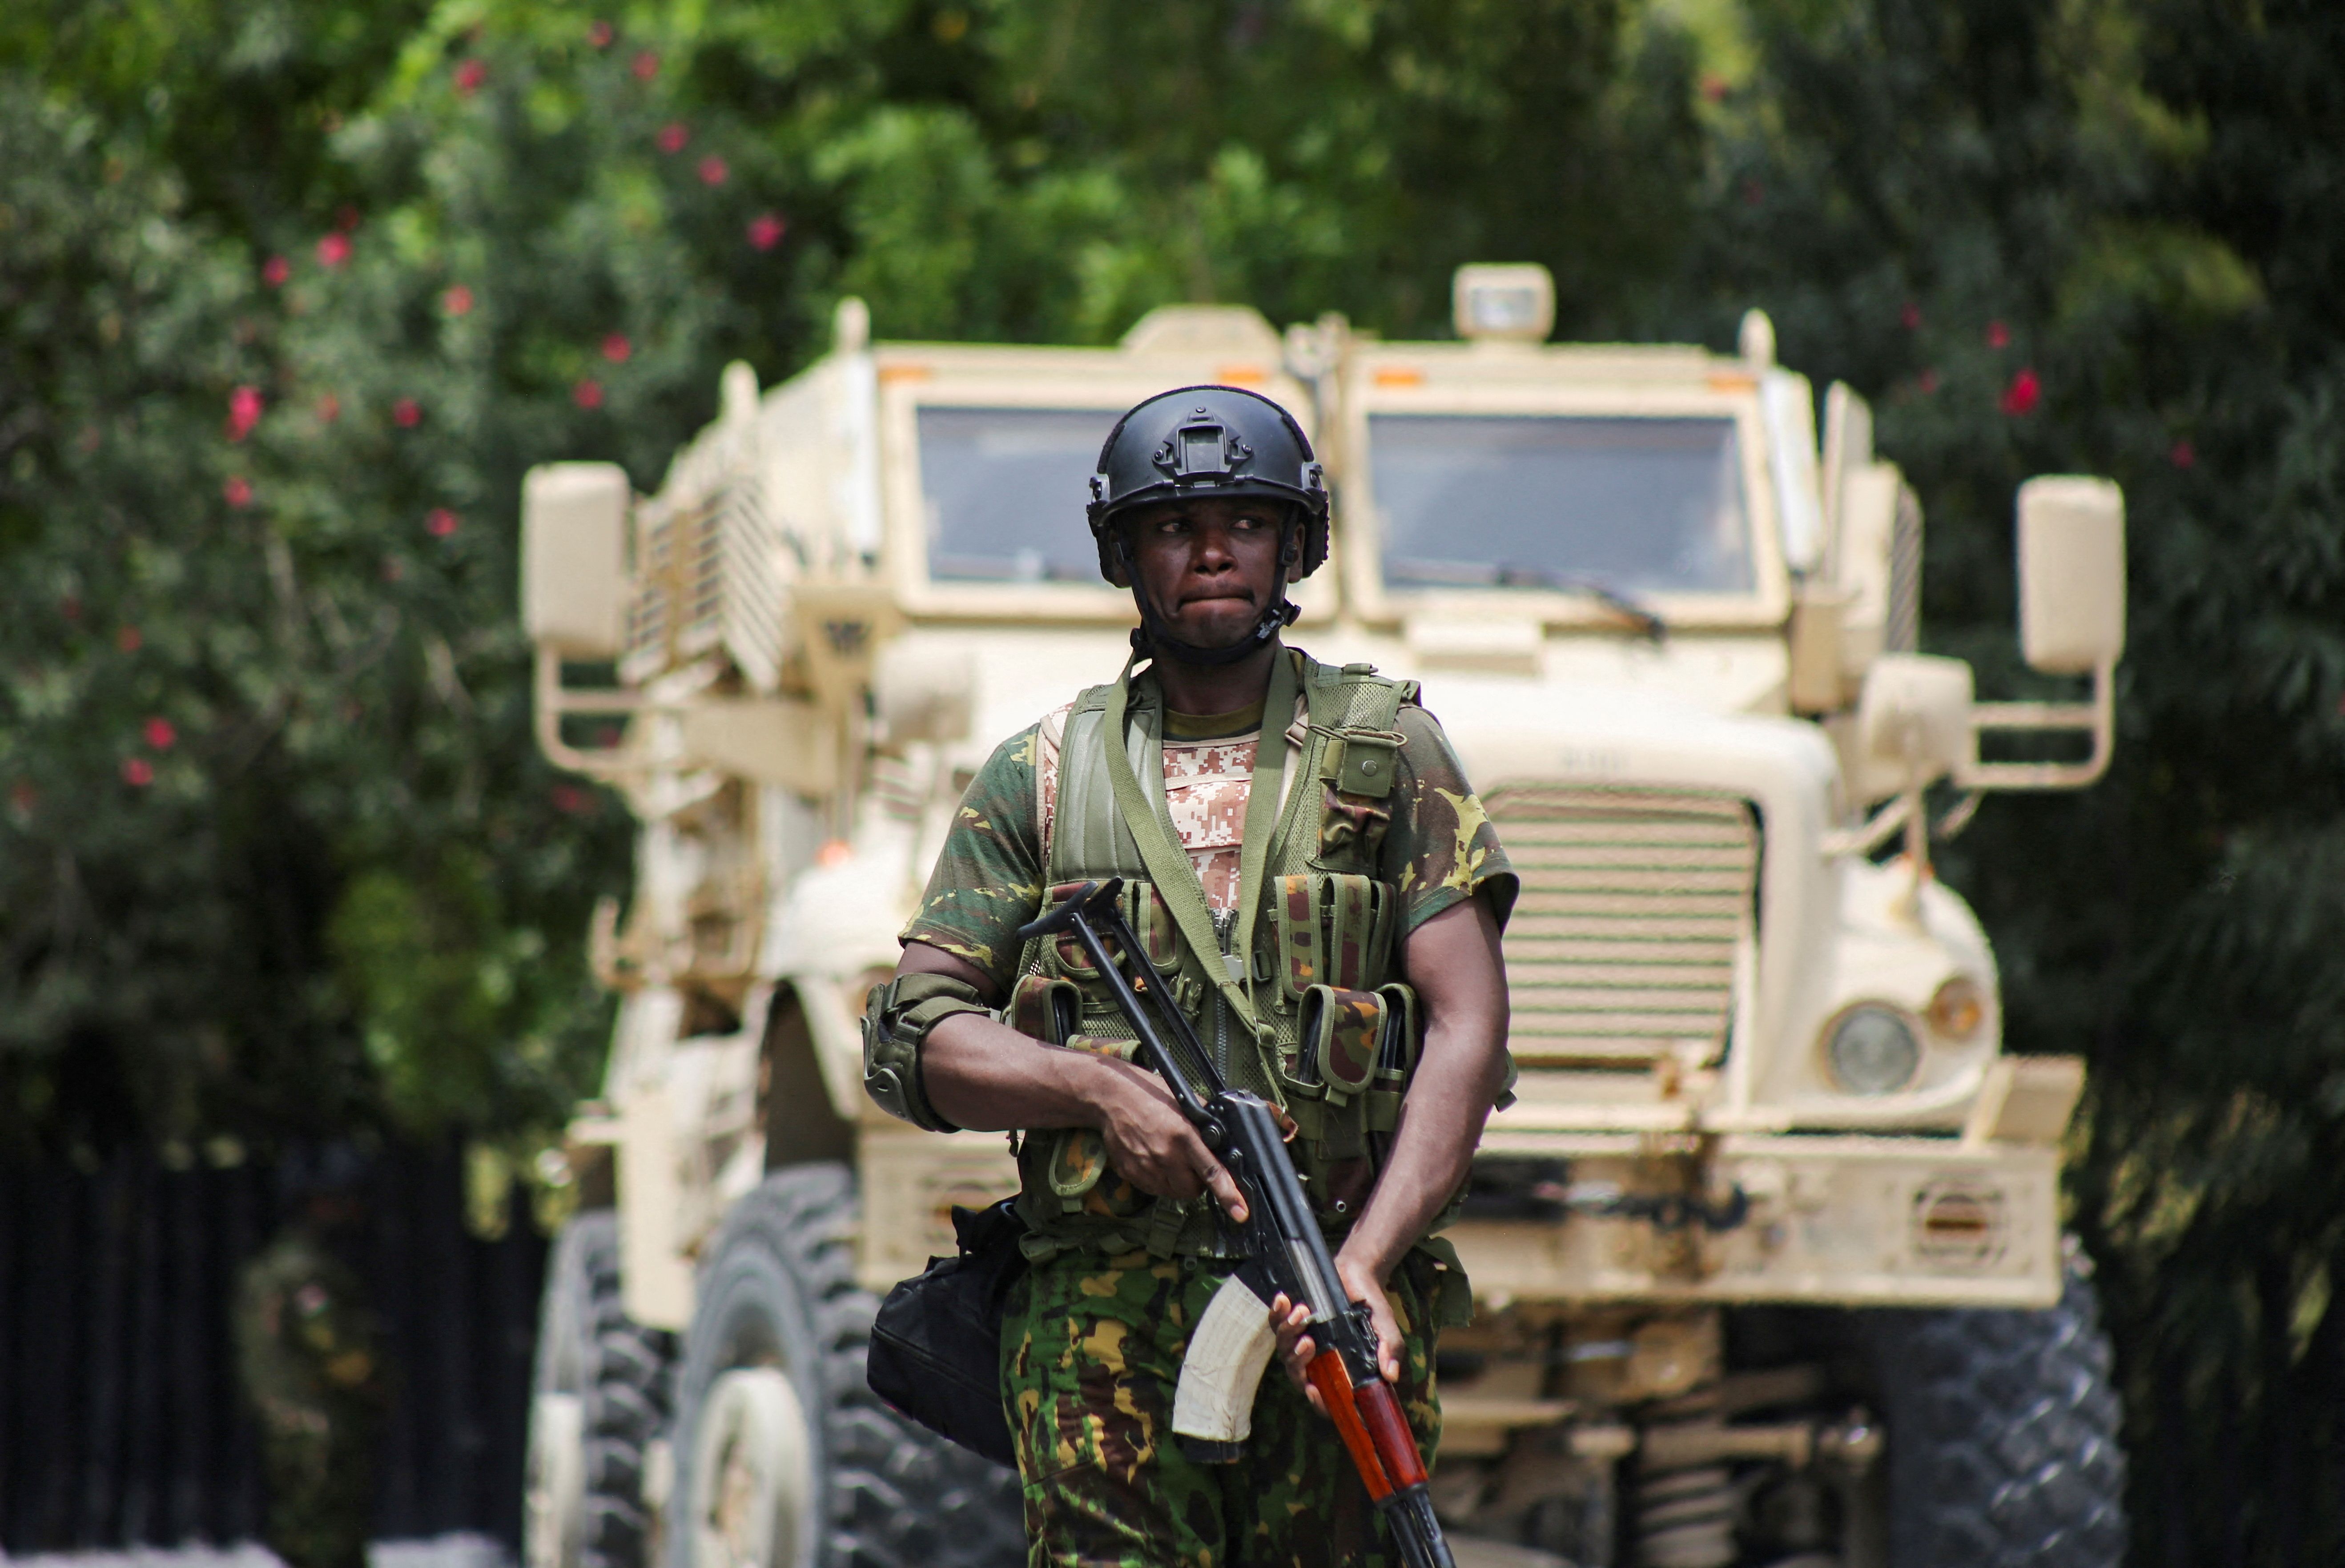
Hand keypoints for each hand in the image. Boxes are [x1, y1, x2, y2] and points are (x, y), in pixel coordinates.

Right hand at [1090, 1063, 1247, 1222]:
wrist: (1112, 1098)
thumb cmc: (1152, 1096)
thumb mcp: (1185, 1103)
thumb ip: (1206, 1124)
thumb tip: (1226, 1141)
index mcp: (1184, 1135)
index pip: (1211, 1172)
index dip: (1228, 1194)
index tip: (1240, 1212)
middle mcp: (1165, 1155)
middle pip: (1192, 1190)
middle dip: (1198, 1183)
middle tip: (1193, 1166)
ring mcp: (1146, 1167)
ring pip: (1173, 1193)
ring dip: (1178, 1183)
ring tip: (1171, 1159)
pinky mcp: (1131, 1174)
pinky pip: (1154, 1189)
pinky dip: (1160, 1181)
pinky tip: (1156, 1160)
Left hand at [1269, 1247, 1401, 1415]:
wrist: (1358, 1275)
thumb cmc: (1372, 1307)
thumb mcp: (1385, 1327)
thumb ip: (1389, 1349)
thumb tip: (1391, 1375)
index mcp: (1340, 1368)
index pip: (1326, 1397)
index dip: (1318, 1401)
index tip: (1313, 1389)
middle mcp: (1318, 1359)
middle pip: (1298, 1375)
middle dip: (1298, 1361)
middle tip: (1309, 1341)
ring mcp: (1302, 1340)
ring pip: (1284, 1349)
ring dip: (1289, 1332)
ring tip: (1304, 1312)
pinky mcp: (1291, 1320)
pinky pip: (1276, 1323)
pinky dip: (1277, 1313)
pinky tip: (1284, 1300)